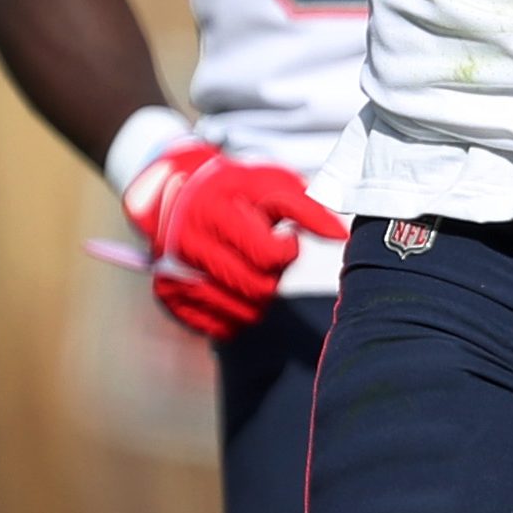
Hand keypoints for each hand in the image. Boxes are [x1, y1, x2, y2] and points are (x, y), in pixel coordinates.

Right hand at [121, 141, 347, 340]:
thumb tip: (342, 237)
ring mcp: (174, 277)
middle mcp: (188, 248)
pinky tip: (232, 286)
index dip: (286, 250)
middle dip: (274, 274)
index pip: (268, 256)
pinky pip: (221, 328)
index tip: (283, 238)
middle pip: (259, 288)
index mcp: (213, 214)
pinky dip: (236, 313)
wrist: (173, 193)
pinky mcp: (170, 299)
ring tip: (248, 266)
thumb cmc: (231, 189)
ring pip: (244, 313)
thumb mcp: (270, 184)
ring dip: (259, 295)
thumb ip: (308, 209)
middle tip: (265, 254)